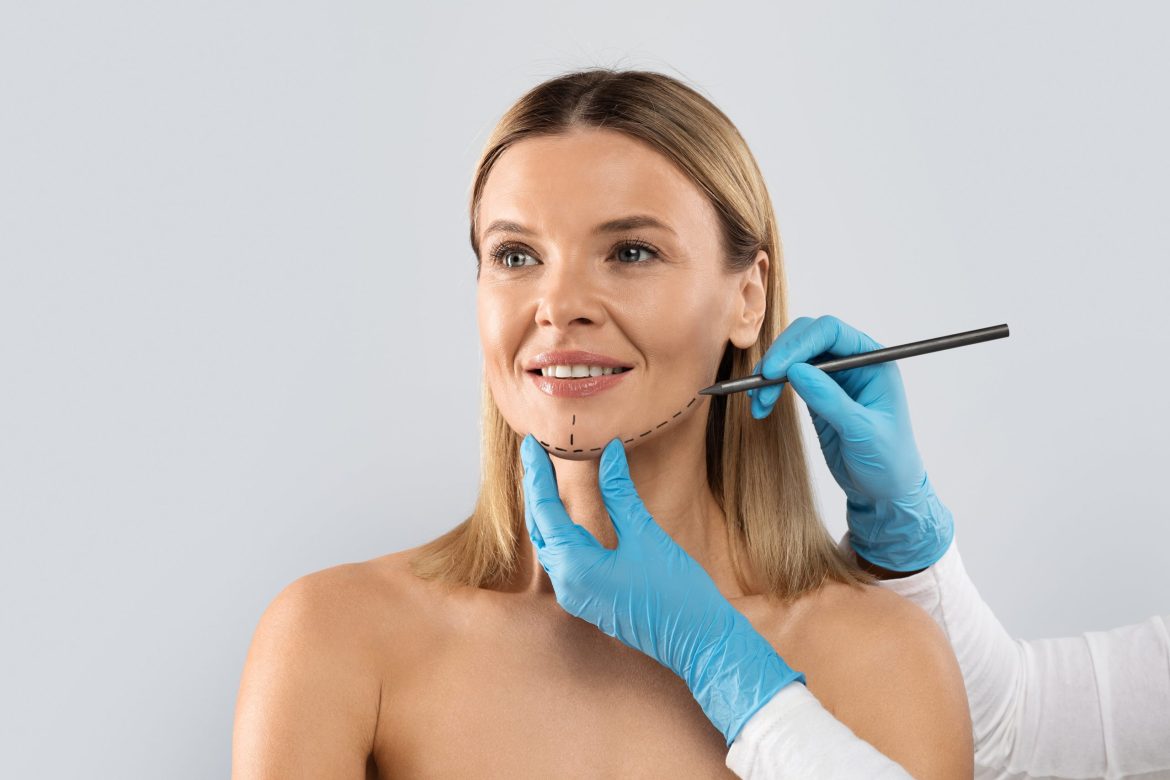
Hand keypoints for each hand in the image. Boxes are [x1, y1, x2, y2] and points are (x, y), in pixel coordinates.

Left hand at [519, 434, 803, 745]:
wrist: (700, 643)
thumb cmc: (678, 592)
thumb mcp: (646, 535)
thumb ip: (620, 493)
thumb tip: (609, 452)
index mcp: (575, 567)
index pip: (544, 510)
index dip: (537, 474)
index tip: (531, 444)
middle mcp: (567, 585)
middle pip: (540, 528)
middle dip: (536, 490)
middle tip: (535, 454)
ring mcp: (576, 597)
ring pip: (550, 545)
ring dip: (546, 512)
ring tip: (547, 478)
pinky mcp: (589, 601)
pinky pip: (564, 560)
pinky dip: (561, 532)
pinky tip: (568, 515)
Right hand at [748, 315, 953, 571]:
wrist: (885, 493)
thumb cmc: (889, 463)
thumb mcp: (863, 433)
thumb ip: (831, 400)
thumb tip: (796, 370)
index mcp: (875, 362)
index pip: (832, 332)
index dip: (799, 344)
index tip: (774, 369)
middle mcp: (854, 363)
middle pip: (808, 338)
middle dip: (780, 358)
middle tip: (759, 385)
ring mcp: (835, 378)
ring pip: (794, 357)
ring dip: (770, 375)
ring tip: (758, 403)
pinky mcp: (818, 395)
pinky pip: (788, 379)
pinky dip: (770, 389)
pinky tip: (761, 406)